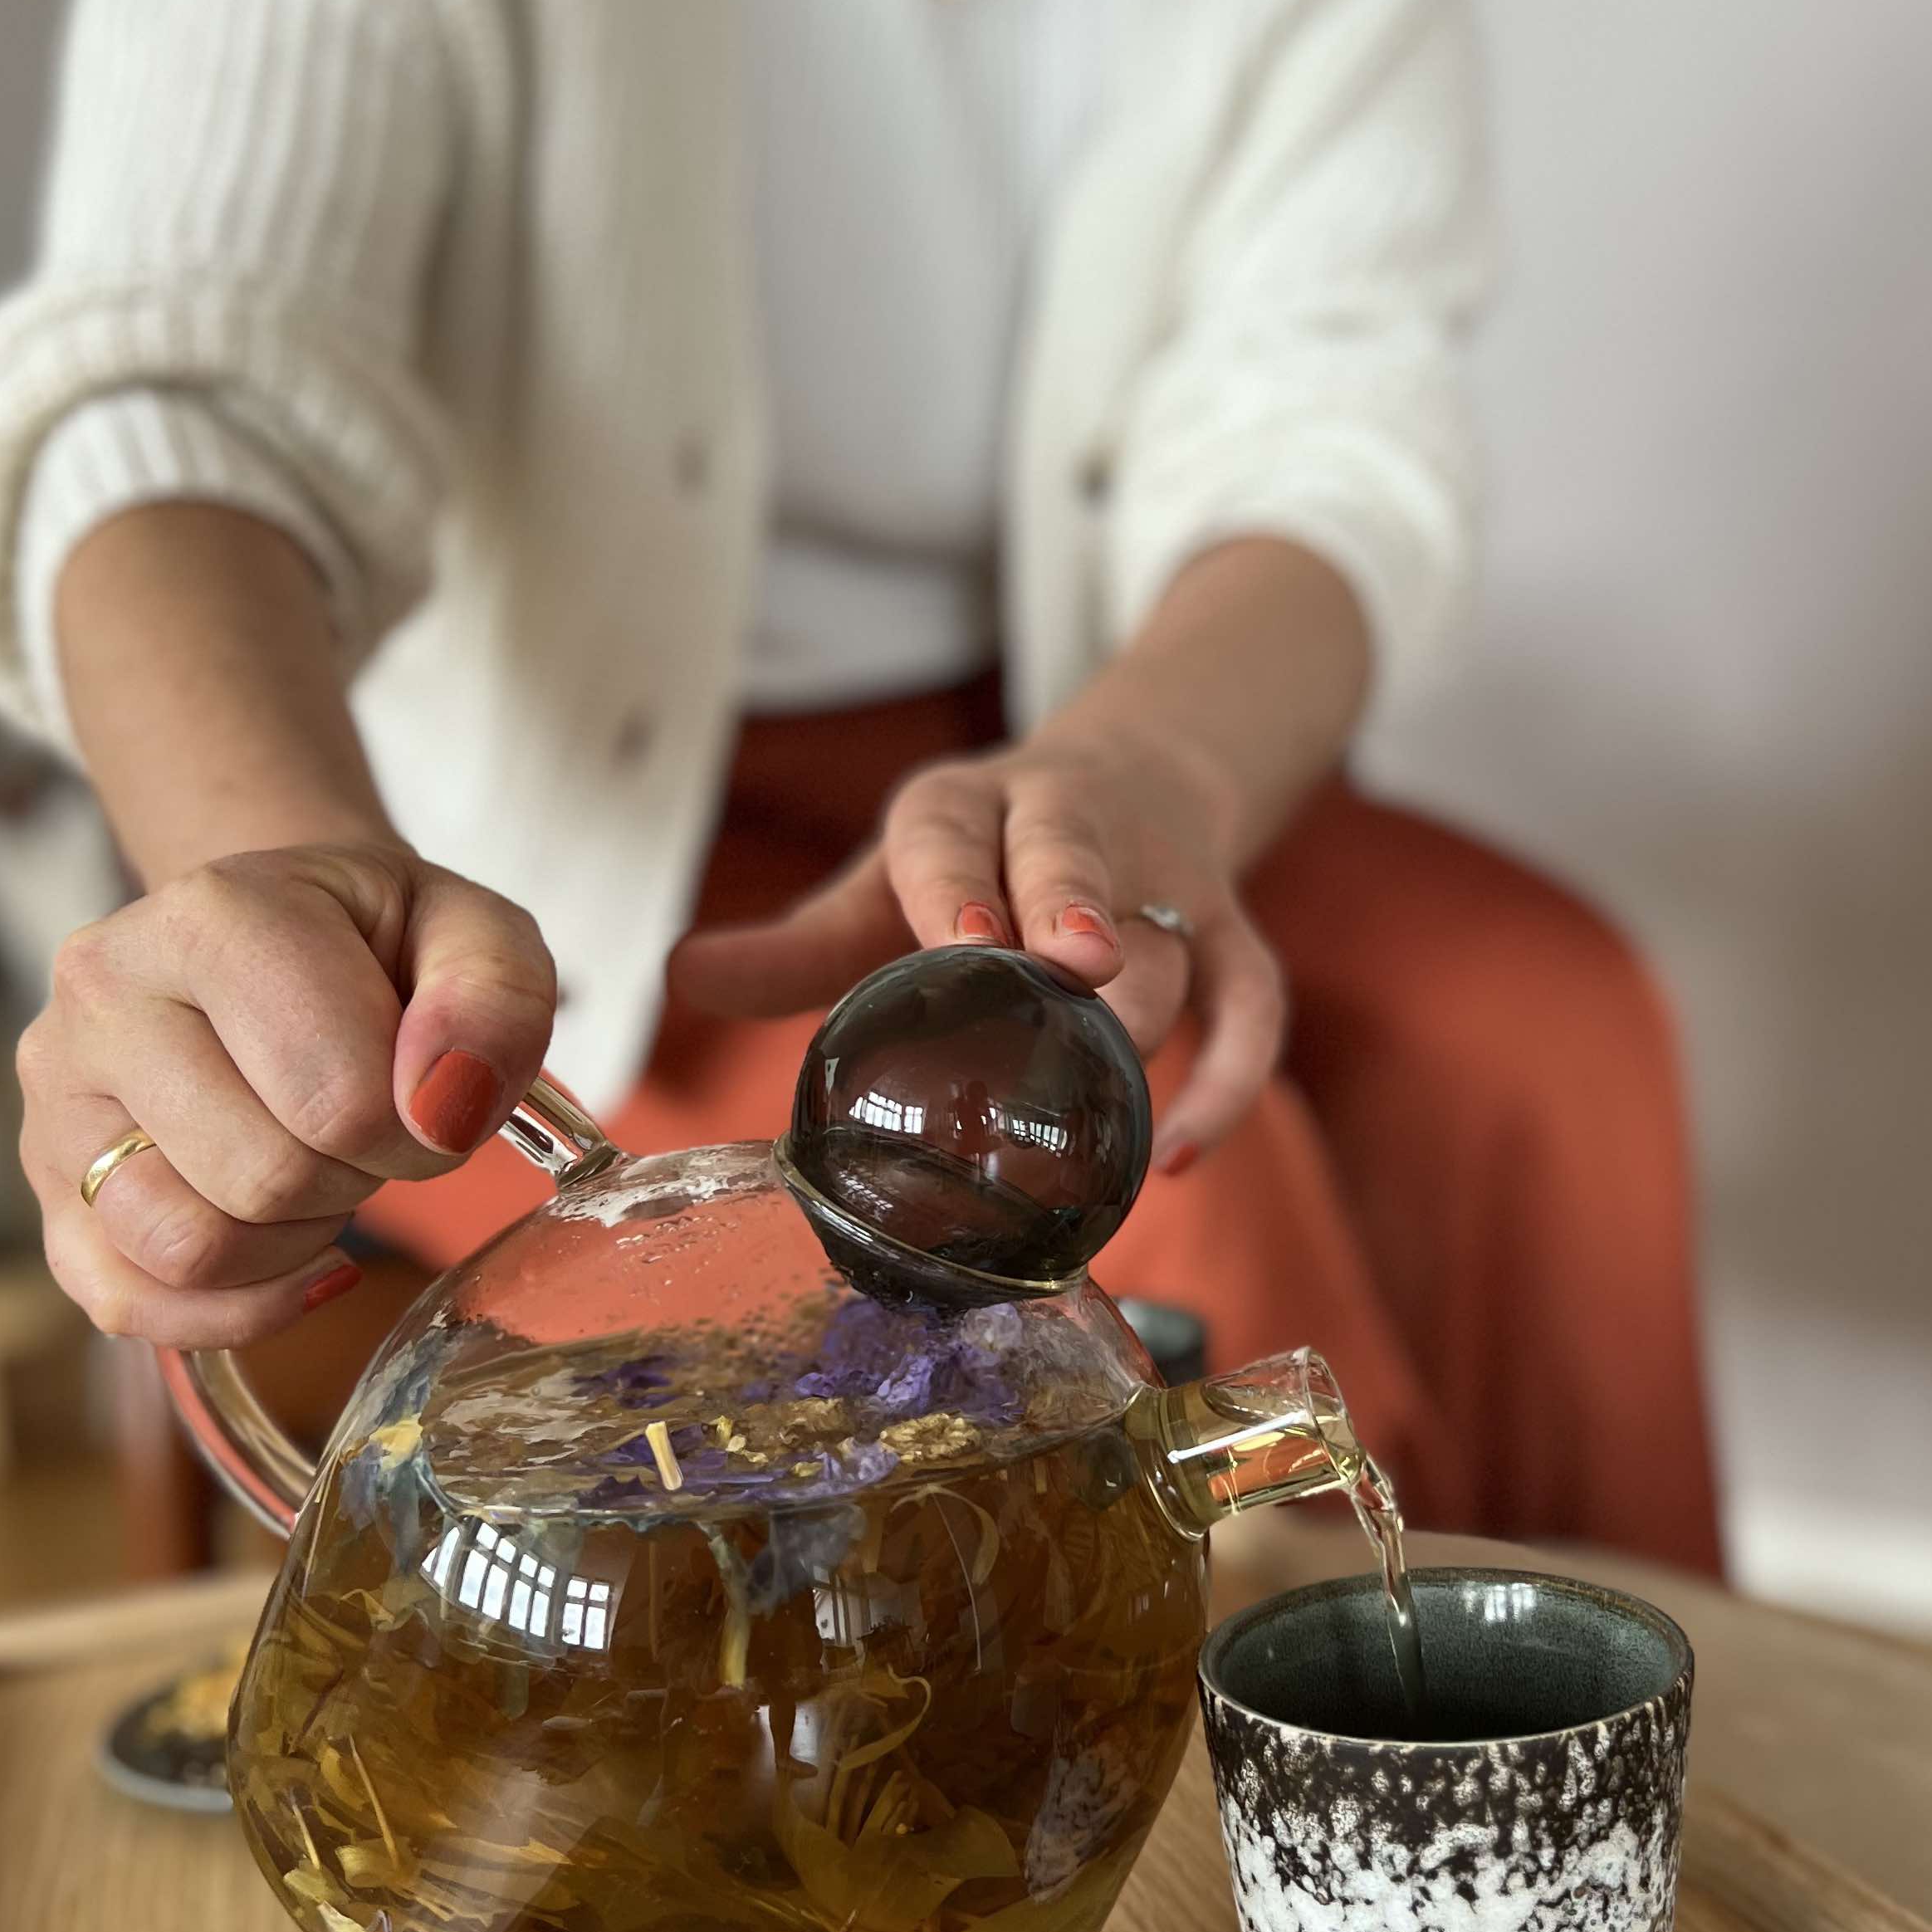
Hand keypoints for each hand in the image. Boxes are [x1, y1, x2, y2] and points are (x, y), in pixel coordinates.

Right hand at [21, 842, 556, 1344]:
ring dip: (292, 1241)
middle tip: (372, 1129)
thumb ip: (493, 1002)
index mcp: (211, 914)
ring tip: (319, 1169)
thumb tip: (442, 1108)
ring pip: (189, 1248)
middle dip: (357, 1179)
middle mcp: (105, 994)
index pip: (335, 1096)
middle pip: (263, 1178)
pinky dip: (234, 1305)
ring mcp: (59, 1096)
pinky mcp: (50, 1188)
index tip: (429, 1095)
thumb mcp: (472, 932)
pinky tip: (292, 1252)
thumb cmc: (377, 941)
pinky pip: (127, 1302)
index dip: (419, 1130)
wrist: (277, 935)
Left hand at [668, 723, 1287, 1169]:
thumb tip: (679, 979)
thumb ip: (793, 949)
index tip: (964, 938)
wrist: (1134, 778)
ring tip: (1114, 1103)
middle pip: (1075, 855)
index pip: (950, 831)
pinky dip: (1232, 1079)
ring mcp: (1160, 880)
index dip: (957, 882)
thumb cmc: (979, 864)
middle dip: (1075, 902)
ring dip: (1148, 1013)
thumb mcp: (881, 891)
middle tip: (1075, 961)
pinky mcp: (1227, 929)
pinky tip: (1181, 1153)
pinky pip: (1252, 1001)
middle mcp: (1068, 826)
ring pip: (1170, 940)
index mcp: (963, 810)